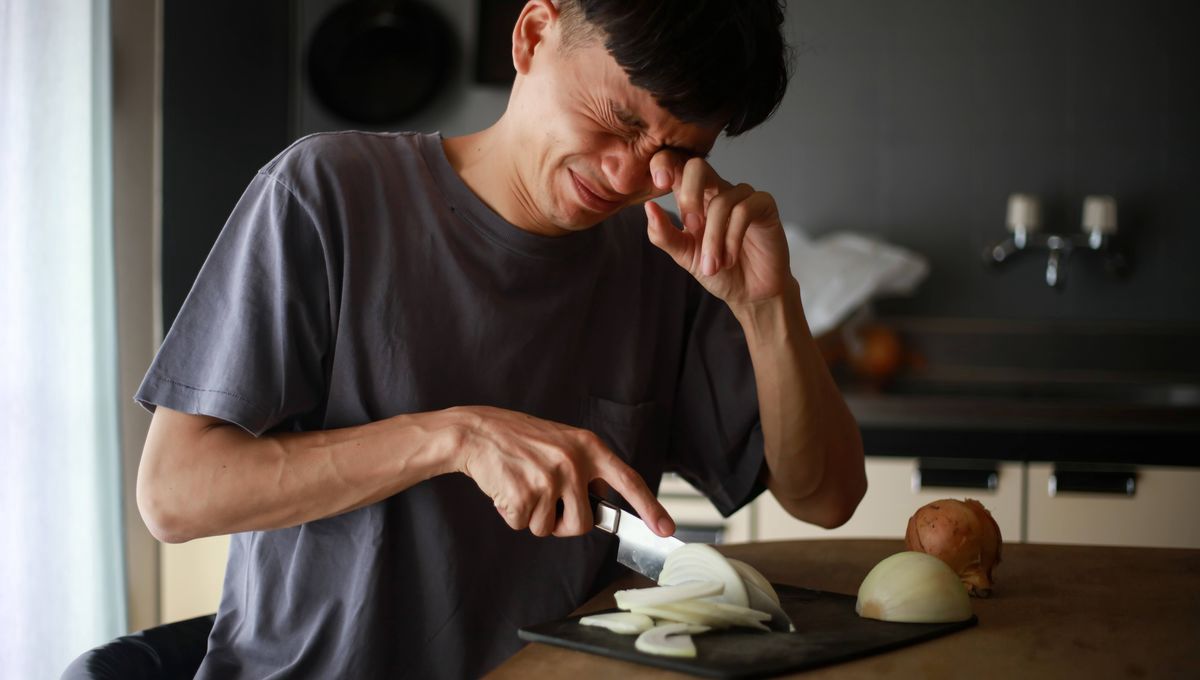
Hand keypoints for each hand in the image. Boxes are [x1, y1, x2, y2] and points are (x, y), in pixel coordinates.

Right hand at [452, 406, 674, 537]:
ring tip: (521, 486)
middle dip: (561, 524)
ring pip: (549, 529)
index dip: (650, 507)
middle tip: (543, 502)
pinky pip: (522, 525)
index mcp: (588, 447)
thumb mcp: (561, 443)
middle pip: (581, 524)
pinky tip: (505, 489)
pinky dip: (510, 514)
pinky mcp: (525, 493)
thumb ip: (584, 470)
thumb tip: (601, 506)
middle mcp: (574, 462)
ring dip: (532, 518)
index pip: (628, 480)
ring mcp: (550, 478)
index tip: (666, 529)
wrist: (478, 431)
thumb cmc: (518, 440)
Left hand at [644, 152, 791, 307]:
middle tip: (690, 227)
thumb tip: (649, 207)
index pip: (676, 166)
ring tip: (712, 266)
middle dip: (689, 195)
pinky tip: (730, 259)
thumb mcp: (684, 255)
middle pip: (698, 167)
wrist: (749, 293)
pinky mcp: (764, 205)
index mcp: (693, 197)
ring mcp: (741, 196)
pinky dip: (732, 238)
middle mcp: (717, 190)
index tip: (660, 183)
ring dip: (714, 240)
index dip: (664, 164)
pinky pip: (744, 210)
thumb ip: (663, 234)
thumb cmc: (717, 271)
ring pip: (721, 202)